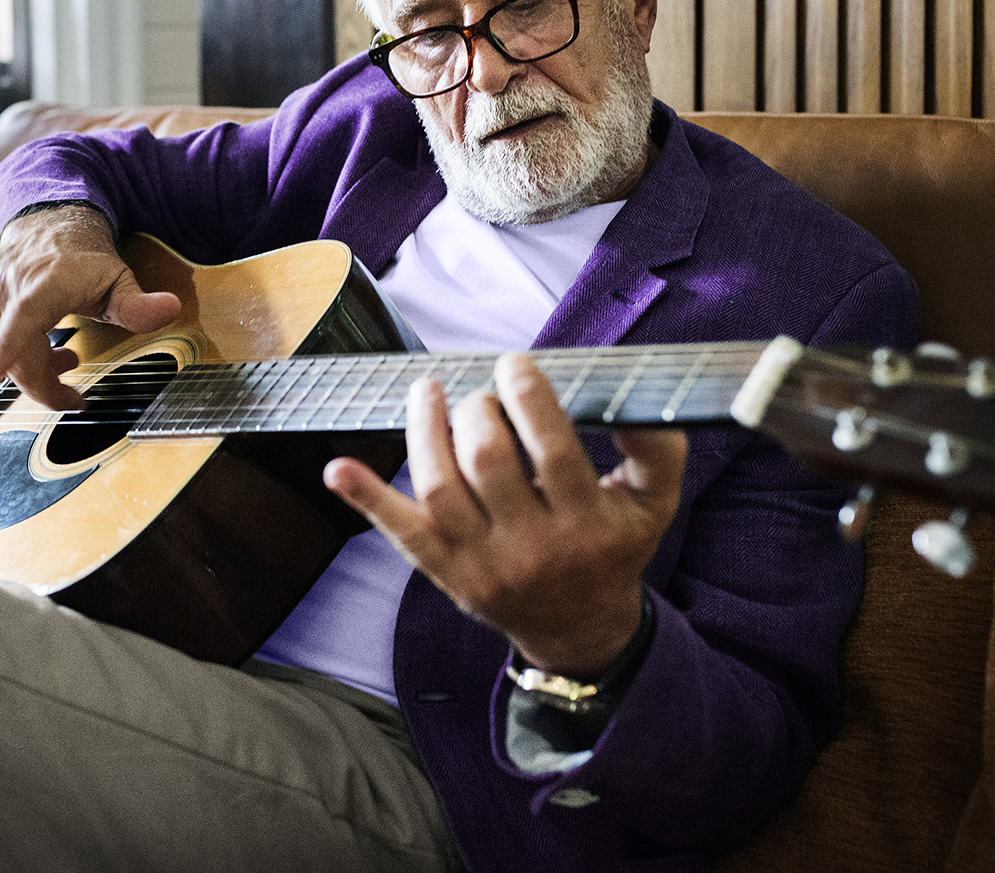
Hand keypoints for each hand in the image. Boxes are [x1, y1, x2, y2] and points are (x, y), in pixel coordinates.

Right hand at [0, 206, 180, 410]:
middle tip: (73, 396)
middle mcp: (9, 282)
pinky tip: (35, 348)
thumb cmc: (85, 258)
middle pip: (14, 353)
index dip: (6, 348)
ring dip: (29, 369)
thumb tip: (170, 308)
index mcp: (46, 280)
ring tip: (62, 356)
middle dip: (43, 385)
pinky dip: (6, 357)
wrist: (50, 225)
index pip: (23, 316)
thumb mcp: (120, 280)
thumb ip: (139, 304)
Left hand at [325, 352, 685, 678]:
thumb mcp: (653, 505)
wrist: (579, 629)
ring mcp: (482, 563)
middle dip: (478, 410)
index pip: (553, 450)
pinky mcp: (447, 573)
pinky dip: (366, 499)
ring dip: (425, 431)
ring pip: (440, 489)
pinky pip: (401, 533)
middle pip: (488, 462)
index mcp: (586, 524)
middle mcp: (533, 547)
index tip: (515, 364)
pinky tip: (337, 469)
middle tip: (481, 395)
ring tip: (428, 393)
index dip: (528, 397)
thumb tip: (635, 398)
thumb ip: (657, 449)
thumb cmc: (612, 548)